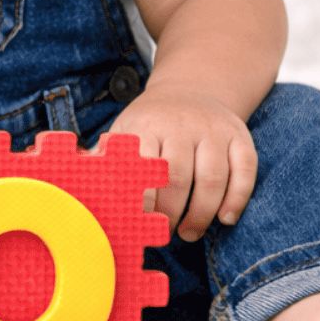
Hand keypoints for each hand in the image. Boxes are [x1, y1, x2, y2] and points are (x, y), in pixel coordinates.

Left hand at [110, 87, 257, 241]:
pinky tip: (225, 219)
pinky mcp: (239, 136)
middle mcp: (182, 124)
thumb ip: (104, 157)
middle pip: (179, 176)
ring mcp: (213, 130)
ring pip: (212, 177)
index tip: (137, 223)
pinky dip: (237, 199)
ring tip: (190, 232)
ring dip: (202, 213)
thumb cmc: (151, 123)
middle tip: (164, 233)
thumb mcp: (124, 130)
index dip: (142, 200)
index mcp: (147, 124)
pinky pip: (245, 171)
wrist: (192, 87)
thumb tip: (75, 182)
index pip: (143, 166)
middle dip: (170, 213)